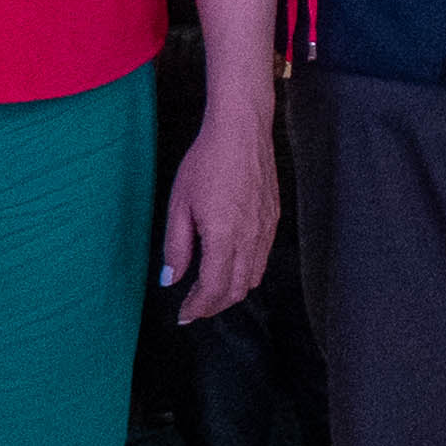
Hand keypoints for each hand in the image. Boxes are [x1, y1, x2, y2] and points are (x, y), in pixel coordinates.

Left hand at [159, 101, 280, 321]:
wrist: (242, 130)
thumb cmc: (207, 161)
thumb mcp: (179, 204)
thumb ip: (176, 246)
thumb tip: (171, 279)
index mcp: (224, 235)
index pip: (213, 289)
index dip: (197, 308)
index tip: (183, 315)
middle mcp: (250, 237)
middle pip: (235, 291)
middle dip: (214, 306)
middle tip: (194, 307)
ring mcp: (266, 229)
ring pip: (252, 278)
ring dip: (230, 291)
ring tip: (209, 290)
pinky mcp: (274, 218)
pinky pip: (262, 258)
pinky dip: (246, 272)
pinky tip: (230, 264)